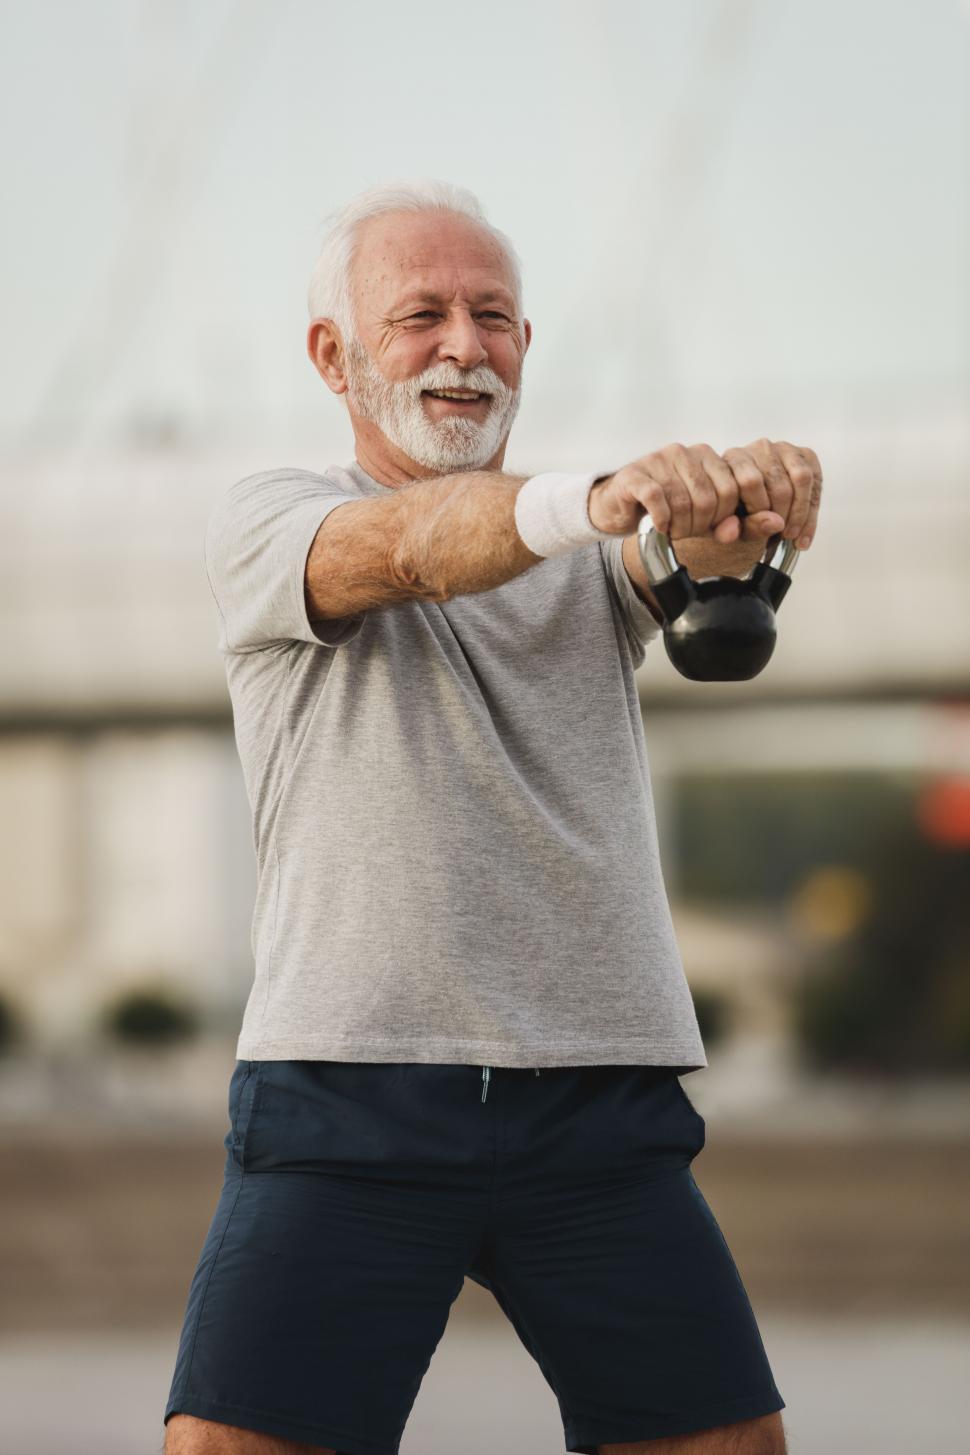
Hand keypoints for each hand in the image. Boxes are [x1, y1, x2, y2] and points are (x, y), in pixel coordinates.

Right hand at [588, 439, 821, 549]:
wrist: (620, 506)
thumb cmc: (670, 511)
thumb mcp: (711, 520)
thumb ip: (742, 523)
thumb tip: (775, 523)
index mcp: (710, 458)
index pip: (734, 489)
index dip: (727, 516)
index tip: (712, 528)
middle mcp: (688, 452)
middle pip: (712, 497)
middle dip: (703, 524)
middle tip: (690, 532)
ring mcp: (660, 460)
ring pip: (686, 500)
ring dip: (681, 526)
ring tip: (674, 530)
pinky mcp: (636, 473)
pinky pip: (658, 498)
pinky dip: (663, 520)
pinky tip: (660, 526)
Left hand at [720, 438, 822, 549]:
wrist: (749, 509)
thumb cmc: (736, 516)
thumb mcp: (734, 527)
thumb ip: (748, 526)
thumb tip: (775, 523)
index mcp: (733, 459)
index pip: (751, 481)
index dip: (759, 510)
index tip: (761, 530)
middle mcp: (758, 448)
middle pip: (779, 483)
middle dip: (782, 516)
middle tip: (779, 536)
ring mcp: (784, 449)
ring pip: (801, 478)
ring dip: (800, 513)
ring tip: (792, 535)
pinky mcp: (805, 455)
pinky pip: (816, 481)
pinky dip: (812, 513)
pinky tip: (804, 534)